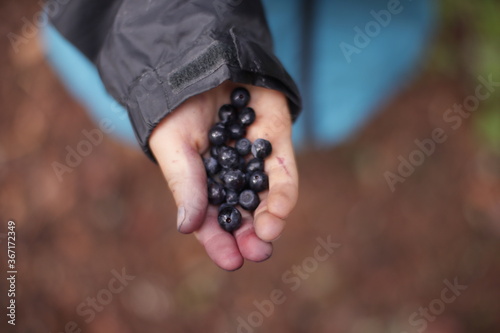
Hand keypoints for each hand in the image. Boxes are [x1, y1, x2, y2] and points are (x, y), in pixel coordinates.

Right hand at [149, 81, 298, 270]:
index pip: (212, 218)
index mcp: (203, 179)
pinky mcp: (276, 140)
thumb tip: (186, 229)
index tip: (231, 262)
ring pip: (267, 198)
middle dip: (249, 236)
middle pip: (243, 213)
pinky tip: (277, 211)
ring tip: (266, 235)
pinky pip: (284, 171)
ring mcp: (255, 158)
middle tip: (255, 254)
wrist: (200, 57)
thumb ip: (184, 184)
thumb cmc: (176, 104)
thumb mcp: (173, 145)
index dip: (220, 242)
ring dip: (269, 220)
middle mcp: (231, 173)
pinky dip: (283, 193)